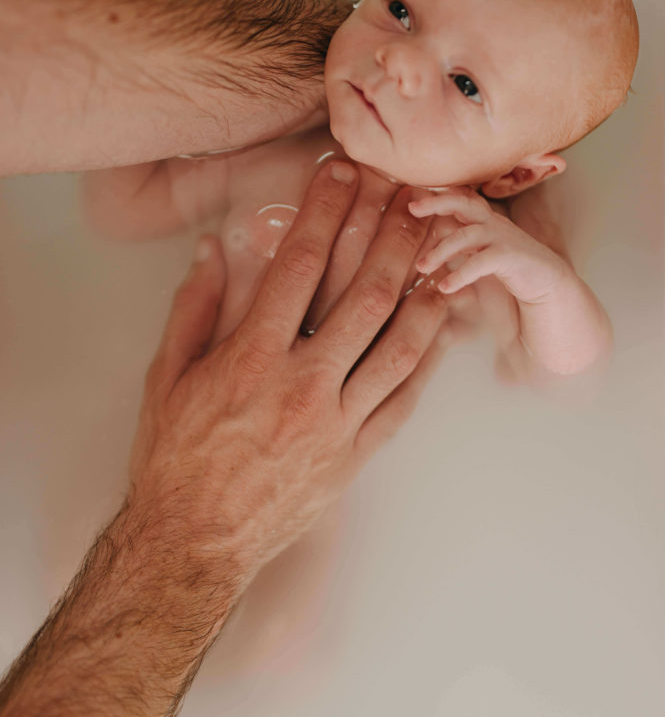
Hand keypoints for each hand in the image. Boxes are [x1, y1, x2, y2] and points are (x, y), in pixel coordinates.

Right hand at [131, 161, 447, 583]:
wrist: (192, 542)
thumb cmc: (173, 458)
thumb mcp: (167, 376)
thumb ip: (194, 308)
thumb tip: (213, 249)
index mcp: (251, 358)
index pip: (298, 266)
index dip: (324, 211)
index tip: (341, 173)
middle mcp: (302, 385)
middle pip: (363, 295)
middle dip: (391, 237)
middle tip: (412, 195)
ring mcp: (336, 423)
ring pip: (397, 345)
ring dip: (425, 290)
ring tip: (445, 249)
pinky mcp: (355, 456)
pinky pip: (403, 401)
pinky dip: (426, 361)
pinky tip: (442, 327)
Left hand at [408, 186, 570, 303]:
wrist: (547, 284)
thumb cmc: (510, 267)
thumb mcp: (481, 250)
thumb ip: (460, 243)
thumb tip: (428, 242)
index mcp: (485, 220)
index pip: (460, 199)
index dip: (438, 196)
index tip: (413, 202)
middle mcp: (493, 223)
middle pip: (464, 203)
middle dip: (437, 203)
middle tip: (412, 209)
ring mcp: (503, 238)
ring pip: (466, 235)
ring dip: (440, 251)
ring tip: (422, 267)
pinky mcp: (511, 257)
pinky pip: (481, 262)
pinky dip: (460, 274)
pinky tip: (445, 287)